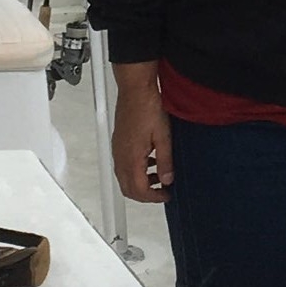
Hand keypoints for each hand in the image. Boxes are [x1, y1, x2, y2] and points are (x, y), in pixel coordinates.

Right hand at [111, 63, 173, 205]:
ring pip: (124, 178)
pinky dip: (136, 170)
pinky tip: (150, 160)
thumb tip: (167, 179)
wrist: (135, 89)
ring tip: (158, 175)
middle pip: (128, 189)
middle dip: (145, 194)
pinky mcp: (118, 142)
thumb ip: (165, 161)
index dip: (154, 197)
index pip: (138, 190)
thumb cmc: (147, 107)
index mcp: (131, 158)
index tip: (166, 194)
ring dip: (141, 182)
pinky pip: (123, 165)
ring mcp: (117, 149)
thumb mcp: (164, 136)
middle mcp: (120, 156)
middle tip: (162, 191)